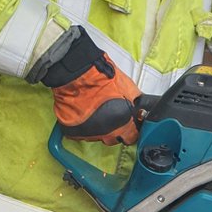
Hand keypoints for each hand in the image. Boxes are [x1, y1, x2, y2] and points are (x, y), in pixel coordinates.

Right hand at [28, 26, 141, 143]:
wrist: (79, 73)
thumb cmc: (103, 78)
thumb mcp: (129, 88)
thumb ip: (136, 102)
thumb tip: (140, 106)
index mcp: (123, 125)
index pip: (131, 138)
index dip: (130, 130)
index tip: (128, 125)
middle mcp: (106, 133)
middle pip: (113, 139)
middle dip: (114, 129)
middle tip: (111, 115)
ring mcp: (88, 133)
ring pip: (96, 136)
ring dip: (98, 127)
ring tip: (95, 112)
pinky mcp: (72, 131)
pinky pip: (80, 133)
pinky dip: (82, 125)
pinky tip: (83, 113)